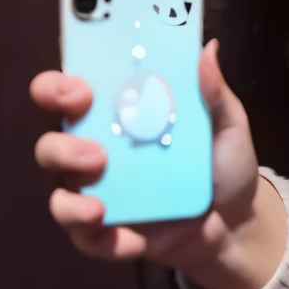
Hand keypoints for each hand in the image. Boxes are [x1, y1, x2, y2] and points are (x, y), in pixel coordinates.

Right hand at [30, 40, 285, 288]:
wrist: (237, 223)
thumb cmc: (222, 165)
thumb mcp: (228, 127)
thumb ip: (215, 93)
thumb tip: (208, 49)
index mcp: (116, 118)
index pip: (69, 95)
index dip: (59, 87)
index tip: (78, 87)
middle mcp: (96, 153)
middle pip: (52, 142)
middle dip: (61, 142)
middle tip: (94, 148)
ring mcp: (99, 196)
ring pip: (60, 192)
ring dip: (72, 196)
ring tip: (99, 194)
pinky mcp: (109, 235)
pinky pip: (88, 239)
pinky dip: (102, 238)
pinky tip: (129, 238)